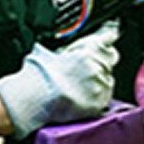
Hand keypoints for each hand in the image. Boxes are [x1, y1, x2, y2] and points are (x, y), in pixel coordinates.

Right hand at [0, 23, 118, 137]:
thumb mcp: (44, 52)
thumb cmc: (36, 76)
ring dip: (97, 80)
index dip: (107, 40)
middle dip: (100, 62)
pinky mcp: (98, 103)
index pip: (106, 40)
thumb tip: (59, 49)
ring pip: (107, 79)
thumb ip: (61, 50)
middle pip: (110, 60)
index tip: (109, 39)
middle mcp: (96, 67)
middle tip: (84, 68)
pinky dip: (95, 96)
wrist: (33, 99)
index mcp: (86, 51)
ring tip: (77, 85)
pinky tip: (80, 96)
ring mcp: (99, 86)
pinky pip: (104, 97)